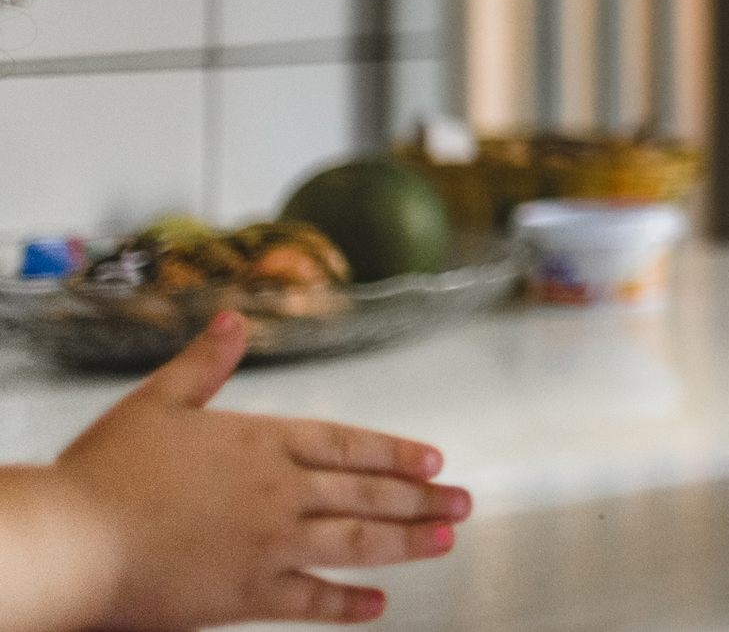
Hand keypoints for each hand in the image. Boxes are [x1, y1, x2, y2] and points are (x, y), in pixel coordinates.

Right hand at [55, 311, 471, 627]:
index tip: (435, 461)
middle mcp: (278, 492)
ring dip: (406, 543)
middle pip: (366, 493)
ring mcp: (269, 544)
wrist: (71, 539)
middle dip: (421, 498)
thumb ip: (203, 363)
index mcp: (262, 442)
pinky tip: (378, 606)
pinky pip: (311, 601)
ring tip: (445, 541)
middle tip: (464, 504)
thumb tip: (232, 318)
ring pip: (356, 542)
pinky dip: (348, 605)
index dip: (396, 453)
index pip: (348, 444)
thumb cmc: (104, 471)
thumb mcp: (157, 402)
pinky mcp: (247, 594)